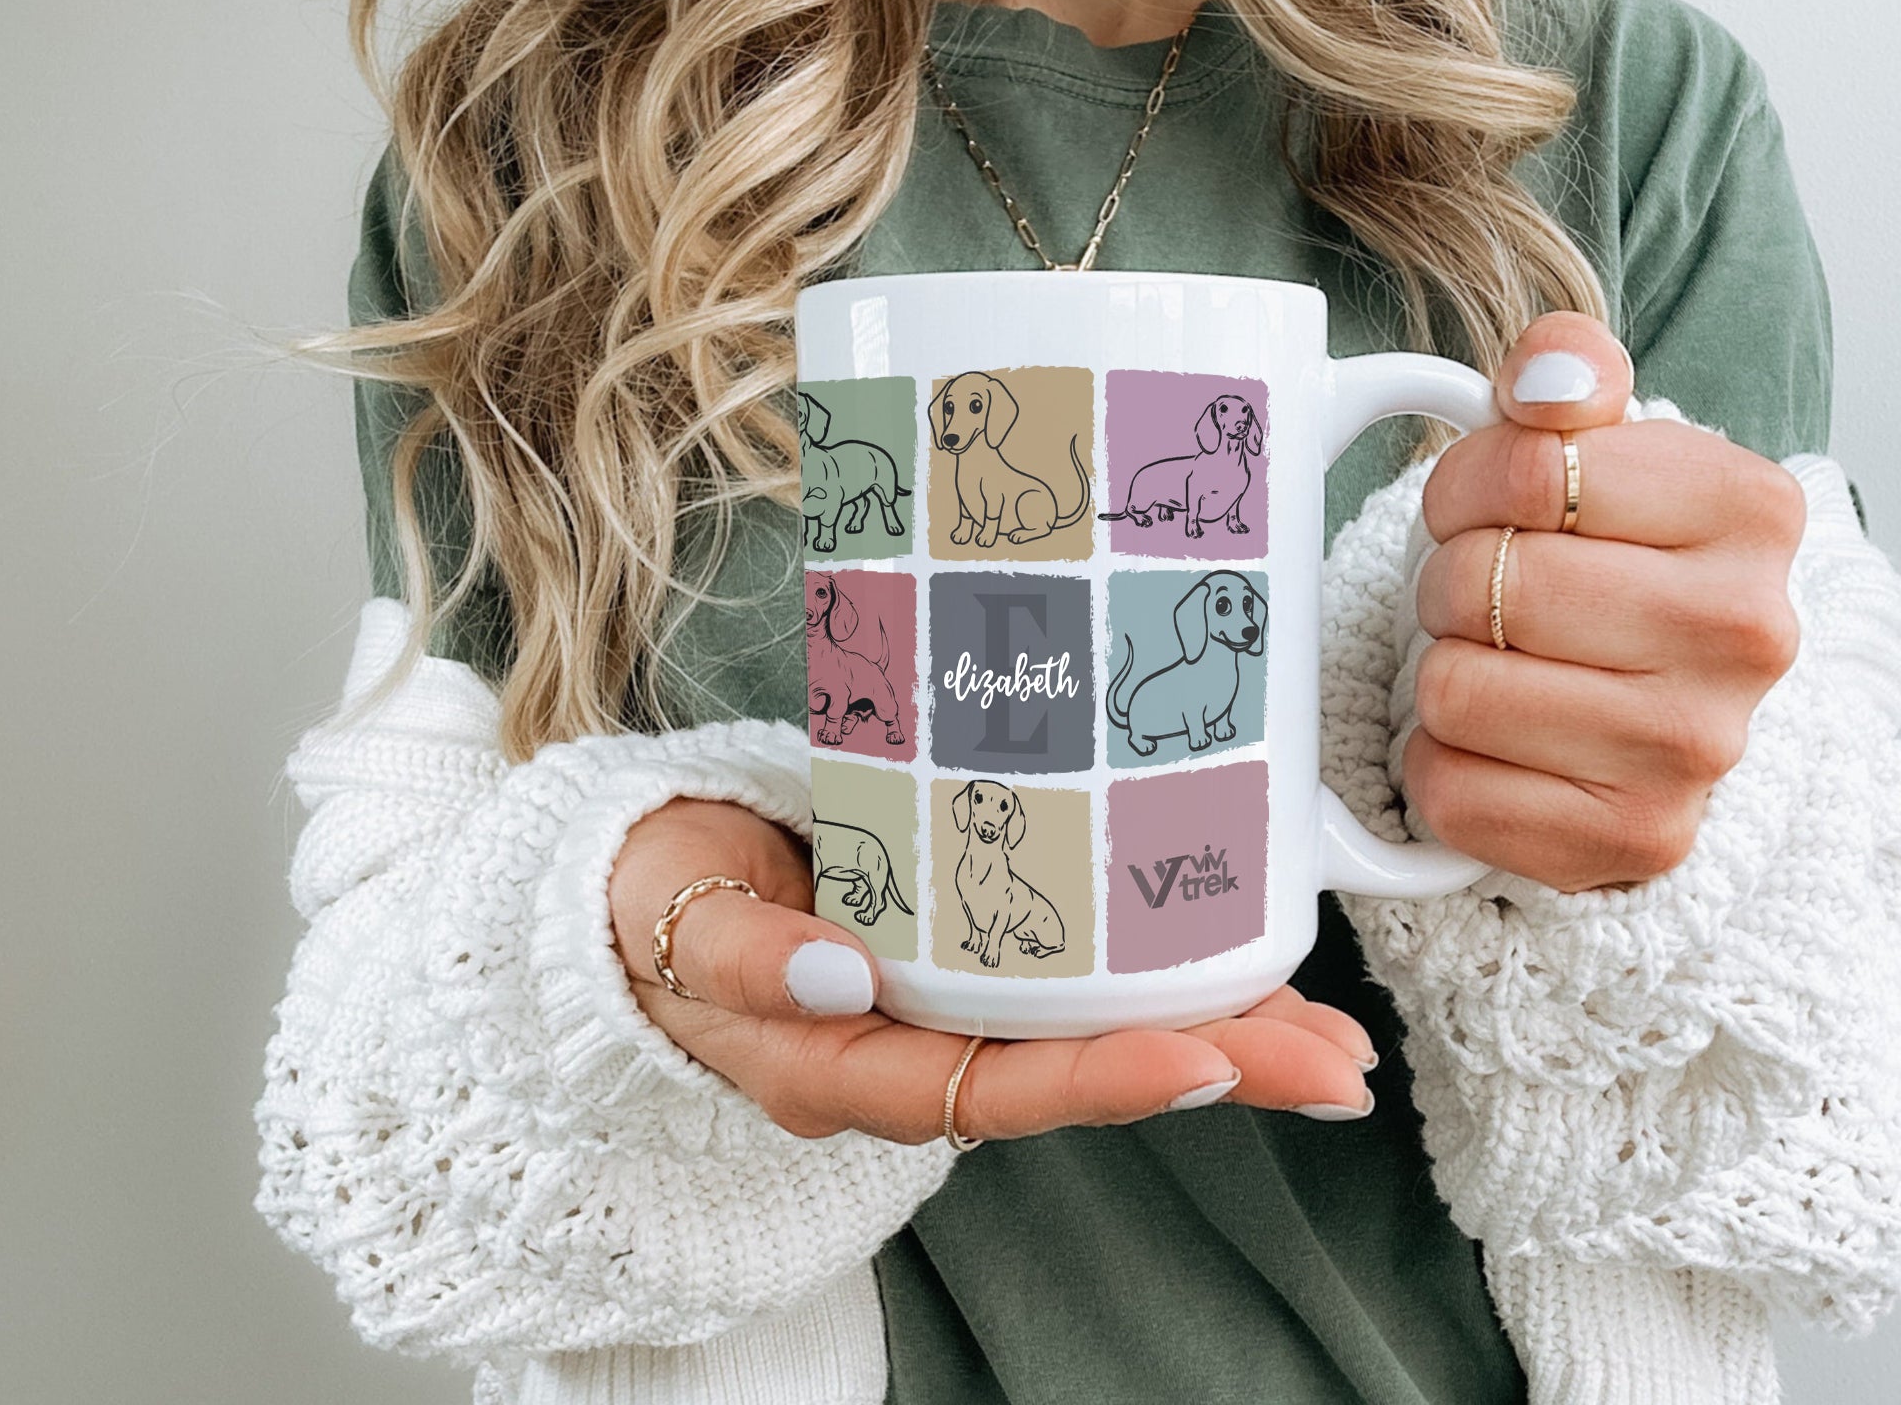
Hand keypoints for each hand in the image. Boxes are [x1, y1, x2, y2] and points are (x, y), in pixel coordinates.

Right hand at [608, 799, 1378, 1141]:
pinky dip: (1161, 971)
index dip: (1103, 1079)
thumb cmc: (657, 908)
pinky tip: (1239, 955)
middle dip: (1213, 1067)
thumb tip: (841, 975)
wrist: (642, 887)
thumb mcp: (677, 928)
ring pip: (1095, 1030)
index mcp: (849, 1066)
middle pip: (1079, 1072)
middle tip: (1334, 1061)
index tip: (1209, 1058)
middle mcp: (917, 1052)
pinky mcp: (966, 950)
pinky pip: (1074, 975)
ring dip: (1215, 1028)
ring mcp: (949, 1006)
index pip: (992, 1089)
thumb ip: (746, 956)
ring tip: (1328, 1030)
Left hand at [1408, 314, 1806, 891]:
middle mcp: (1746, 635)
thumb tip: (1547, 376)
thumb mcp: (1596, 443)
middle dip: (1452, 581)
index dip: (1467, 487)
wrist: (1652, 698)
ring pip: (1455, 689)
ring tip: (1499, 665)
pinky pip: (1449, 790)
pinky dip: (1442, 764)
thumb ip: (1565, 370)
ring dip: (1445, 671)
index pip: (1524, 469)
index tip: (1492, 510)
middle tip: (1488, 597)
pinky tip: (1498, 745)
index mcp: (1749, 510)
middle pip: (1483, 583)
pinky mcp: (1632, 843)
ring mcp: (1696, 752)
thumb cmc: (1607, 560)